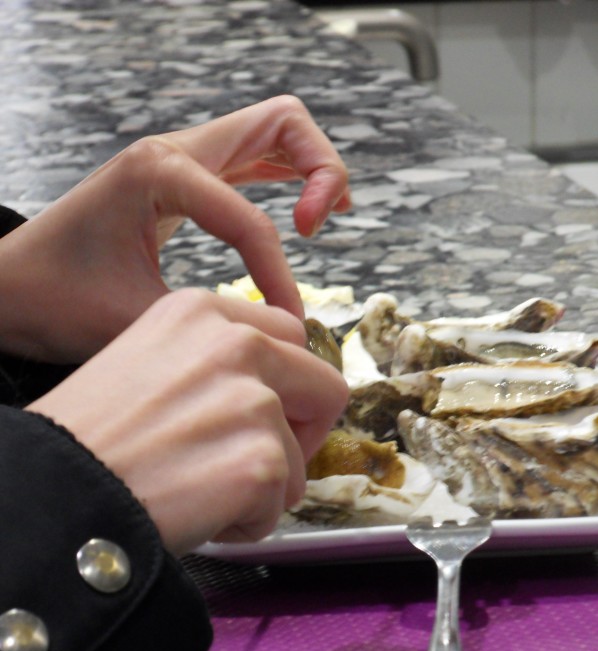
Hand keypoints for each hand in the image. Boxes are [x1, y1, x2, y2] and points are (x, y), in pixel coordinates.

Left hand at [0, 95, 350, 362]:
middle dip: (319, 170)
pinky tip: (304, 213)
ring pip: (272, 132)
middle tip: (318, 228)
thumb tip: (277, 337)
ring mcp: (178, 159)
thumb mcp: (135, 320)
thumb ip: (212, 325)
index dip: (278, 275)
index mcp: (158, 173)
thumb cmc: (56, 302)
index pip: (250, 220)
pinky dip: (287, 178)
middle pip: (282, 122)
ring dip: (310, 168)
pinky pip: (250, 161)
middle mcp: (172, 151)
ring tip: (322, 218)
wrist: (9, 290)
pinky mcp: (182, 180)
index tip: (283, 322)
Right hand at [27, 289, 348, 553]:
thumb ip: (213, 362)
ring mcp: (253, 401)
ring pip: (301, 458)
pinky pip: (281, 504)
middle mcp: (237, 344)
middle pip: (324, 386)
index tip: (266, 413)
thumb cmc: (89, 435)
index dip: (287, 384)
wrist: (55, 489)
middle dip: (302, 431)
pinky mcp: (260, 460)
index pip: (291, 337)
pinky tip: (199, 516)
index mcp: (203, 313)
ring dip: (261, 485)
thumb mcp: (147, 360)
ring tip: (202, 494)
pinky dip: (247, 522)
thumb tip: (268, 393)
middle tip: (257, 461)